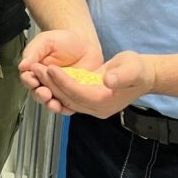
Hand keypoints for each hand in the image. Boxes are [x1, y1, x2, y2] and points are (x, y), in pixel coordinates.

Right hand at [18, 30, 102, 114]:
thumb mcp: (46, 41)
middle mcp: (46, 82)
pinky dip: (67, 109)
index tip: (33, 80)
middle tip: (45, 92)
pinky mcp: (73, 95)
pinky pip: (69, 106)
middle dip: (40, 95)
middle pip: (37, 94)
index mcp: (36, 69)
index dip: (29, 81)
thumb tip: (22, 65)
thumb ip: (34, 52)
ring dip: (51, 105)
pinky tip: (68, 107)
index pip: (27, 78)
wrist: (86, 44)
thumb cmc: (64, 40)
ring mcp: (59, 90)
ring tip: (54, 103)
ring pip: (51, 102)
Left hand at [30, 51, 156, 118]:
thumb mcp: (132, 69)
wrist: (141, 75)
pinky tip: (46, 75)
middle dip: (51, 83)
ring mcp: (91, 106)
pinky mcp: (87, 99)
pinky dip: (56, 86)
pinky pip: (68, 96)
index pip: (78, 93)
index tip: (51, 68)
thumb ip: (121, 76)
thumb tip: (108, 81)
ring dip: (50, 85)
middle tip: (36, 68)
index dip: (63, 81)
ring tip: (37, 70)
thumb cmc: (137, 70)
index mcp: (105, 102)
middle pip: (68, 97)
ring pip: (65, 98)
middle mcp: (96, 108)